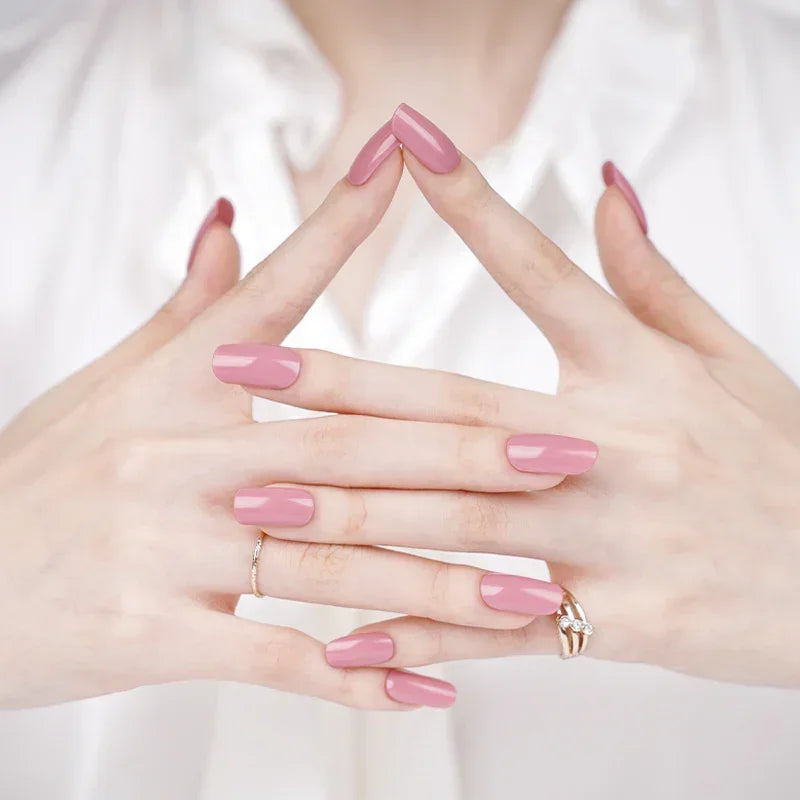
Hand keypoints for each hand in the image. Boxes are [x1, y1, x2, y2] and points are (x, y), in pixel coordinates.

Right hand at [2, 150, 585, 709]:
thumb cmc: (38, 476)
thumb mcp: (109, 384)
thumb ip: (187, 308)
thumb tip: (230, 217)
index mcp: (176, 383)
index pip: (274, 291)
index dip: (338, 224)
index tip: (402, 166)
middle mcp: (182, 455)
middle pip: (349, 447)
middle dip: (466, 452)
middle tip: (564, 454)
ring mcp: (171, 546)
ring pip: (334, 562)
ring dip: (440, 581)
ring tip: (532, 593)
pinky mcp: (155, 632)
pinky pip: (277, 659)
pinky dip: (357, 679)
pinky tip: (431, 688)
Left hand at [255, 125, 799, 687]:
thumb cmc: (782, 462)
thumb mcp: (729, 358)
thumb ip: (650, 277)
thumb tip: (601, 185)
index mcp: (638, 370)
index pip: (541, 268)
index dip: (473, 202)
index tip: (405, 144)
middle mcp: (613, 447)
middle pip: (455, 411)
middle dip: (343, 390)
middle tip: (247, 370)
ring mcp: (610, 539)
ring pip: (456, 523)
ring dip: (350, 514)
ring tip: (256, 503)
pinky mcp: (617, 623)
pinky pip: (500, 629)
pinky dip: (422, 632)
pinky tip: (347, 638)